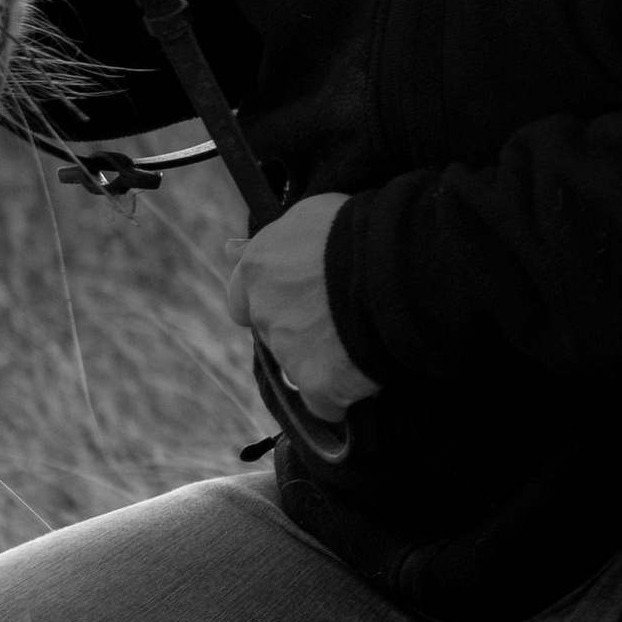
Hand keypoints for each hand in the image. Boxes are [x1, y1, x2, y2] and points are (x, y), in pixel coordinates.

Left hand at [225, 193, 377, 414]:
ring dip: (324, 359)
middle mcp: (264, 312)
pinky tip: (365, 373)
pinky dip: (342, 395)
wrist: (390, 266)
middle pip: (274, 334)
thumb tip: (231, 249)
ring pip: (300, 368)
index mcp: (257, 270)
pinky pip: (326, 404)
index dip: (269, 301)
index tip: (296, 299)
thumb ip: (271, 243)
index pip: (241, 299)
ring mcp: (288, 352)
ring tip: (363, 336)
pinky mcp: (318, 386)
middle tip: (337, 316)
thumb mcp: (307, 217)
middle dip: (299, 330)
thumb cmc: (355, 230)